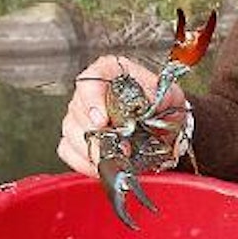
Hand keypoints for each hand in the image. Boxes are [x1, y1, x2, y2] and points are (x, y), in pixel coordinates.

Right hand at [56, 55, 185, 175]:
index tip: (102, 121)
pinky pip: (68, 150)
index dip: (92, 101)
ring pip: (71, 131)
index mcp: (109, 72)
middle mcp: (90, 91)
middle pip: (78, 110)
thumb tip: (151, 104)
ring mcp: (79, 114)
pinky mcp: (75, 137)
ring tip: (115, 158)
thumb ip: (161, 96)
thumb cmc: (162, 106)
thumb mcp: (169, 95)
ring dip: (93, 149)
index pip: (90, 80)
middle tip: (119, 147)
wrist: (165, 126)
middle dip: (98, 134)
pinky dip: (83, 162)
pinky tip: (101, 166)